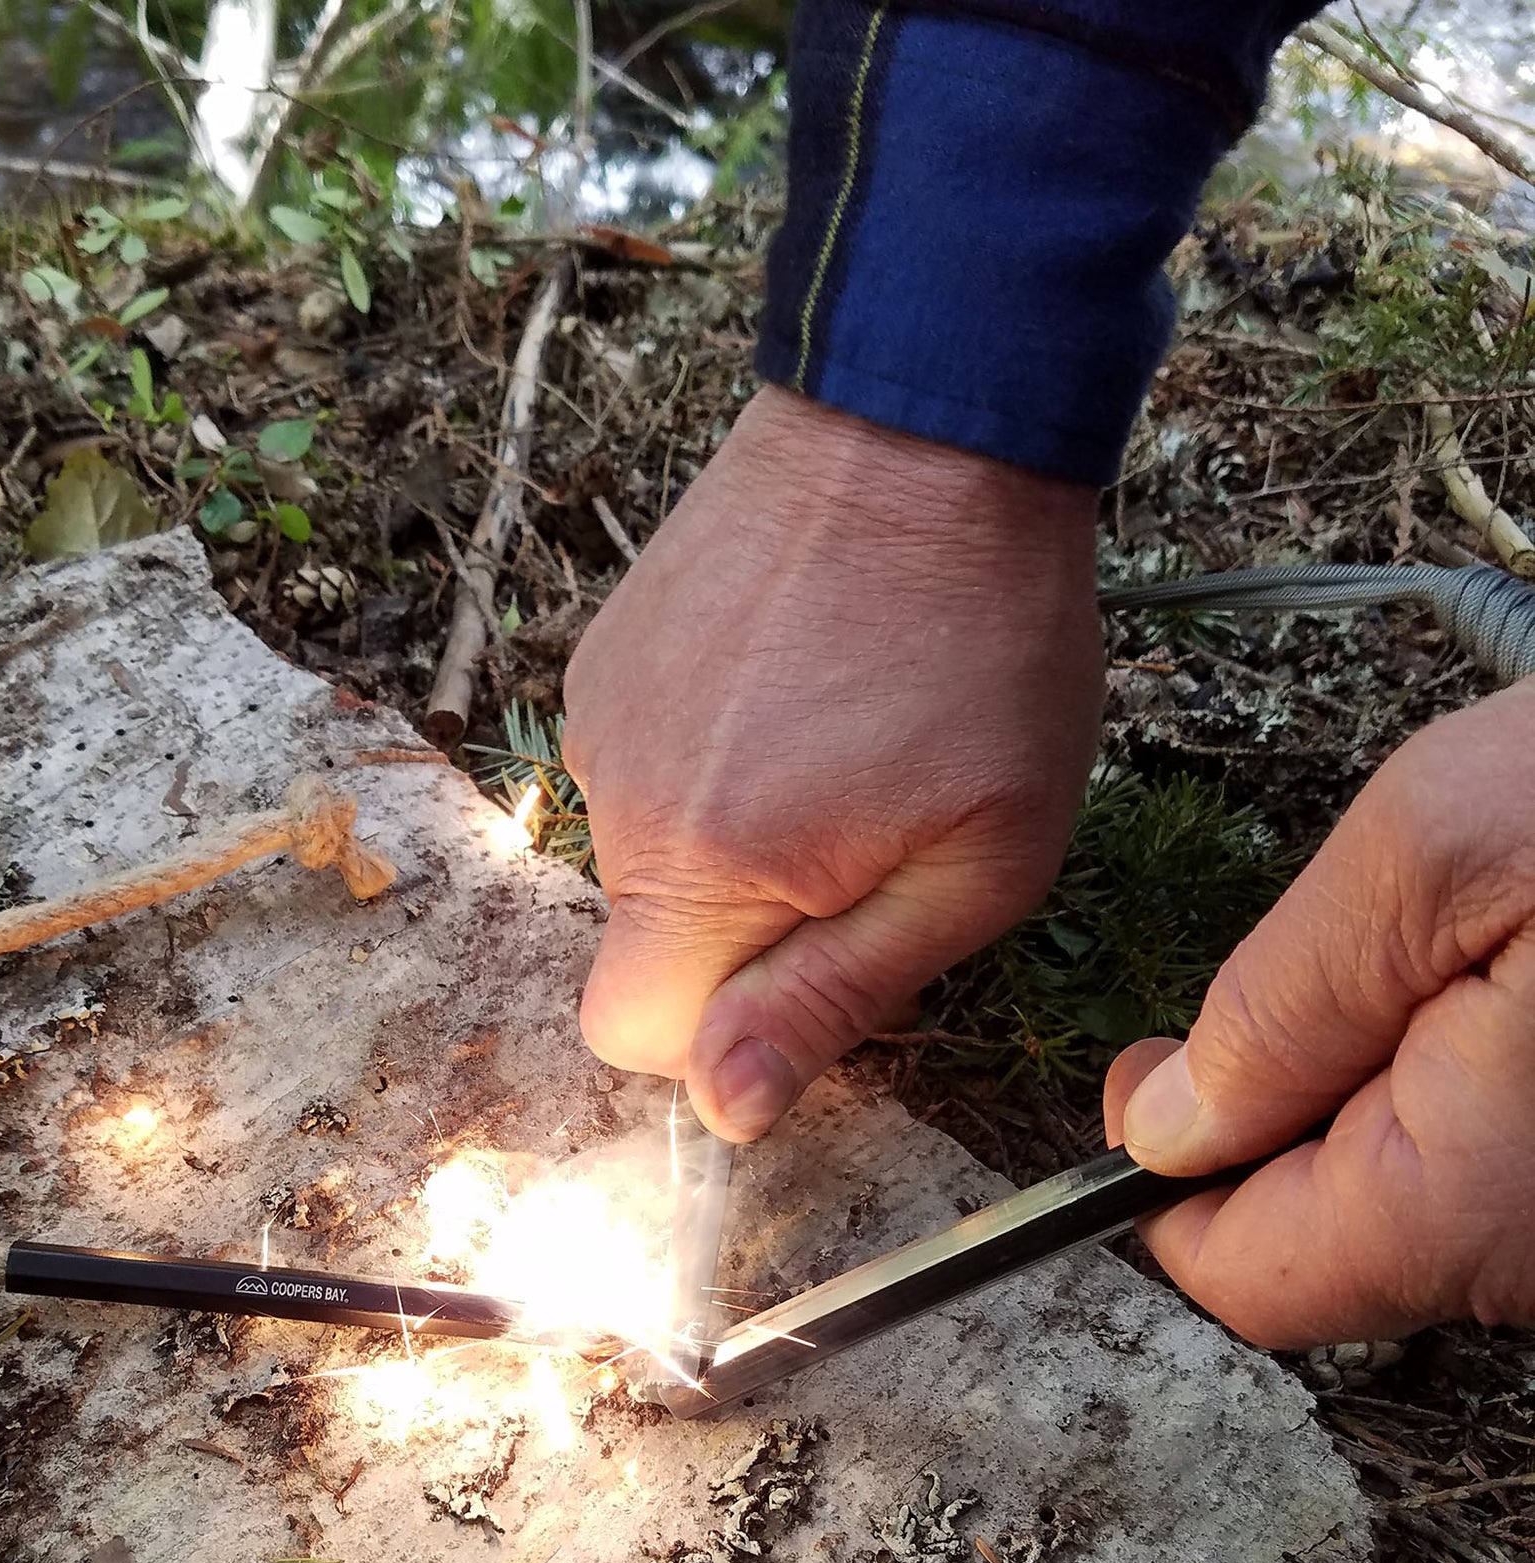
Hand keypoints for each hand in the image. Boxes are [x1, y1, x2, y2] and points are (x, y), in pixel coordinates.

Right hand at [562, 385, 1102, 1139]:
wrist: (924, 426)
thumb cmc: (989, 649)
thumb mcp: (977, 861)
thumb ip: (840, 995)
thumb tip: (724, 1108)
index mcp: (709, 869)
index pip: (634, 1036)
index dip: (725, 1034)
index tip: (817, 966)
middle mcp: (621, 798)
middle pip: (654, 942)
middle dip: (751, 928)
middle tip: (868, 830)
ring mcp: (602, 715)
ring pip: (651, 851)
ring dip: (733, 834)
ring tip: (840, 734)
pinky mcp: (605, 652)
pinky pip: (645, 762)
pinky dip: (710, 756)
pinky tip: (793, 682)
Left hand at [1106, 681, 1534, 1347]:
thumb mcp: (1438, 849)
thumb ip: (1281, 1007)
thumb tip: (1167, 1126)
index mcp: (1473, 1204)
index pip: (1245, 1280)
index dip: (1162, 1186)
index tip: (1144, 1073)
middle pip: (1336, 1246)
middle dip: (1289, 1123)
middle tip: (1336, 967)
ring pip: (1433, 1206)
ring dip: (1391, 1095)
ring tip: (1464, 953)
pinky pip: (1518, 1173)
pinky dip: (1478, 1090)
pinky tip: (1521, 978)